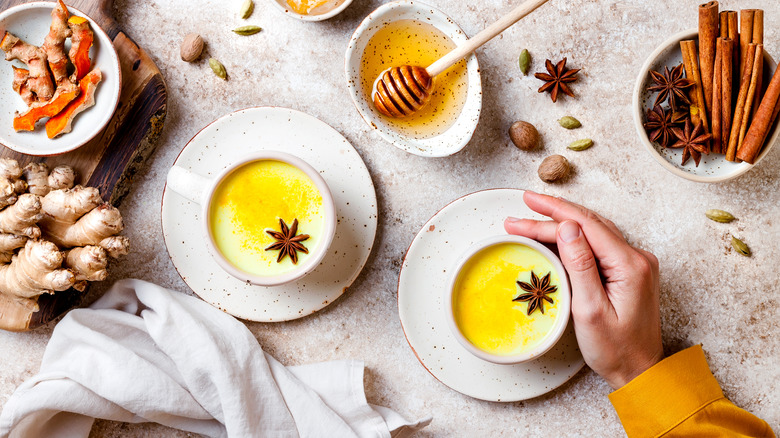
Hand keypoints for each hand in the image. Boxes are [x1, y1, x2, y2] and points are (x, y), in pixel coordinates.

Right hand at [504, 191, 663, 388]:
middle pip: (588, 224)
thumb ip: (580, 265)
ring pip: (593, 231)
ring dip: (561, 223)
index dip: (553, 213)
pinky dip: (574, 237)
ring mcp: (634, 263)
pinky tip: (556, 234)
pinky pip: (598, 245)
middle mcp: (636, 257)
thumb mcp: (590, 310)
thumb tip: (568, 227)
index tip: (526, 206)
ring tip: (531, 217)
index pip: (585, 226)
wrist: (640, 372)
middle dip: (552, 215)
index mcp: (630, 265)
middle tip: (521, 209)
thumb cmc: (616, 349)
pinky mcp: (627, 271)